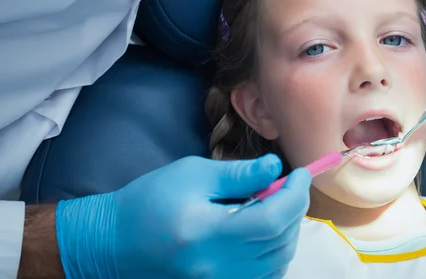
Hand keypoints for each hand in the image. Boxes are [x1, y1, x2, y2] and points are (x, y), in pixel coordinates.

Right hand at [55, 154, 311, 278]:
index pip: (273, 219)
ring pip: (277, 262)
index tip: (301, 173)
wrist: (113, 244)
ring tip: (276, 205)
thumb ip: (238, 174)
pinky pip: (264, 276)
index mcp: (209, 234)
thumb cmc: (150, 202)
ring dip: (288, 231)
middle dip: (295, 209)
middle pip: (279, 242)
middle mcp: (218, 268)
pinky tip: (265, 232)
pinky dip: (275, 253)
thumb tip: (275, 168)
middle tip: (290, 185)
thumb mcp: (192, 175)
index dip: (295, 194)